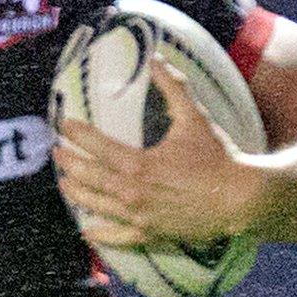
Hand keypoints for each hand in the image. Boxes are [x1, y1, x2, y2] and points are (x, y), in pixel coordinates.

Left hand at [53, 59, 266, 248]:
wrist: (240, 199)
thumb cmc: (217, 157)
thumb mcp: (194, 118)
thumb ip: (173, 87)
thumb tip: (156, 59)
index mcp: (138, 164)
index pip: (96, 146)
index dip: (77, 134)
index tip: (64, 125)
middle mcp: (132, 192)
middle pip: (88, 177)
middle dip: (69, 162)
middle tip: (56, 152)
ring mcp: (139, 216)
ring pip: (96, 206)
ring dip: (76, 193)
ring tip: (63, 183)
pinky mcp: (150, 234)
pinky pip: (117, 238)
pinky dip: (99, 235)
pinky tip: (86, 232)